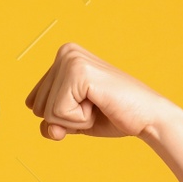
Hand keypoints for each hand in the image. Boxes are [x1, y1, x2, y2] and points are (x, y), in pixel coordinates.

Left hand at [26, 42, 182, 141]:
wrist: (148, 118)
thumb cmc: (113, 116)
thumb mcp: (72, 122)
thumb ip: (51, 125)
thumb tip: (48, 129)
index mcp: (62, 58)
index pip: (33, 103)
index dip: (60, 117)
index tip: (88, 105)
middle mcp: (65, 52)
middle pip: (36, 107)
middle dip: (66, 118)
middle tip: (96, 106)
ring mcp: (70, 59)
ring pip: (46, 112)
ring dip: (74, 119)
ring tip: (99, 104)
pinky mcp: (77, 71)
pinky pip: (58, 113)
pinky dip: (79, 119)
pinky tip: (100, 104)